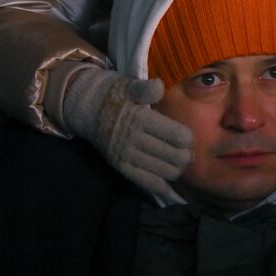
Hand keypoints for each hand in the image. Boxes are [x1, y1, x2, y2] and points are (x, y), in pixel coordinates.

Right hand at [60, 66, 192, 199]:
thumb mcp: (129, 86)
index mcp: (141, 119)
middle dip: (186, 156)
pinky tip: (172, 189)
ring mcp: (127, 156)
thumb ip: (146, 89)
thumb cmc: (114, 95)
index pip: (177, 136)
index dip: (188, 139)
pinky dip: (161, 187)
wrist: (87, 109)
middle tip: (188, 152)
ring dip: (176, 170)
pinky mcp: (120, 166)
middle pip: (174, 156)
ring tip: (178, 163)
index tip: (189, 137)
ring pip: (163, 171)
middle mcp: (135, 140)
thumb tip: (159, 87)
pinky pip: (145, 182)